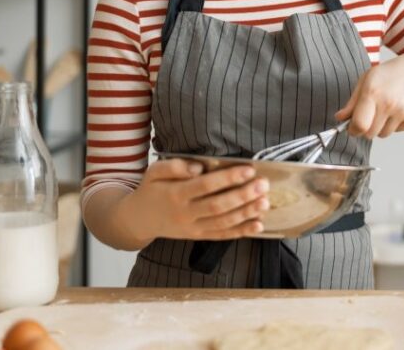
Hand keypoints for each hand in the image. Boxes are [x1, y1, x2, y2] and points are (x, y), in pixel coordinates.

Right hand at [119, 159, 269, 242]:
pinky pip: (222, 235)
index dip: (228, 178)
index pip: (206, 186)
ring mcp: (193, 228)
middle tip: (263, 185)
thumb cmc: (151, 189)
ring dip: (247, 213)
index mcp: (175, 194)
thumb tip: (197, 167)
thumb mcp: (154, 172)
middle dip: (243, 195)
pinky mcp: (198, 236)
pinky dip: (241, 231)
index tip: (249, 169)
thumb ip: (174, 166)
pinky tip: (258, 225)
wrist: (138, 219)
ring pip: (223, 223)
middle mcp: (185, 213)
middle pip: (218, 206)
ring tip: (265, 202)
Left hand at [335, 50, 403, 138]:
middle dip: (366, 129)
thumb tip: (339, 118)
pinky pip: (398, 131)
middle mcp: (388, 103)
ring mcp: (403, 111)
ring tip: (387, 109)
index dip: (353, 130)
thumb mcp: (367, 80)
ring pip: (384, 134)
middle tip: (370, 116)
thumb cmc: (391, 73)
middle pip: (370, 134)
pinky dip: (395, 124)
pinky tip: (399, 108)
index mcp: (372, 92)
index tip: (352, 128)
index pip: (359, 125)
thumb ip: (352, 102)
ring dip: (381, 127)